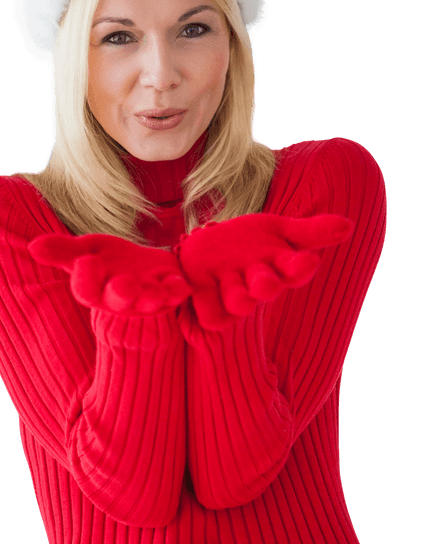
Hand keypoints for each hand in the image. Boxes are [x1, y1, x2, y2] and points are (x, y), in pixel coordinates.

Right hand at [29, 233, 191, 313]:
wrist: (145, 268)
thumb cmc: (110, 262)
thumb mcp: (86, 251)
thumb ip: (62, 251)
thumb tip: (33, 246)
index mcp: (97, 290)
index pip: (86, 291)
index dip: (85, 279)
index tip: (85, 260)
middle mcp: (122, 299)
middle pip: (119, 300)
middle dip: (122, 292)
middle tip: (123, 283)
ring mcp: (148, 298)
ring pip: (150, 300)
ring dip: (153, 295)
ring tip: (154, 289)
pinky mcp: (172, 291)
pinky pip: (178, 293)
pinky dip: (180, 289)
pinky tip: (181, 283)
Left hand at [173, 212, 353, 330]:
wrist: (208, 251)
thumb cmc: (249, 243)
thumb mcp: (278, 231)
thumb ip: (311, 232)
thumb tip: (349, 226)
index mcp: (278, 267)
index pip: (296, 269)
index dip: (300, 267)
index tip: (308, 260)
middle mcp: (257, 284)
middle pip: (266, 288)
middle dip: (265, 282)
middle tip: (261, 278)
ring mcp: (230, 293)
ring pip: (239, 303)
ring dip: (236, 292)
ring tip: (227, 276)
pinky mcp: (205, 300)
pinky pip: (211, 317)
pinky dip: (204, 306)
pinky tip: (195, 290)